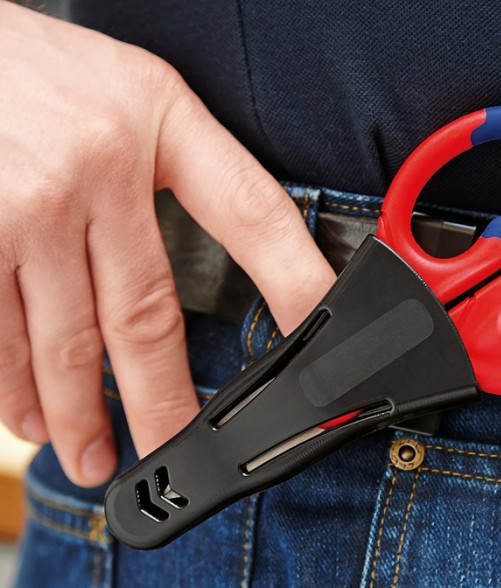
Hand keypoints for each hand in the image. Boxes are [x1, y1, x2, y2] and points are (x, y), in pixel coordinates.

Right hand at [0, 3, 335, 485]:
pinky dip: (12, 389)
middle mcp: (97, 168)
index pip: (256, 214)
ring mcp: (27, 207)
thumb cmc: (31, 70)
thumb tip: (200, 261)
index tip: (320, 338)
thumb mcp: (123, 92)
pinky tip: (26, 418)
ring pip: (67, 343)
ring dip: (79, 414)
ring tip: (91, 456)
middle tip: (170, 446)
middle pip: (148, 317)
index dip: (297, 282)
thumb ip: (169, 168)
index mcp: (157, 121)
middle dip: (162, 402)